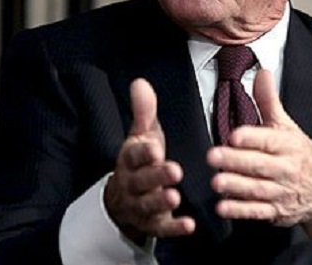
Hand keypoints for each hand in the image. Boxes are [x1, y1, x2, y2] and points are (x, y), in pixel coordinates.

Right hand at [104, 78, 195, 242]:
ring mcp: (141, 206)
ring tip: (175, 197)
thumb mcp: (140, 135)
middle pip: (142, 180)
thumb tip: (140, 82)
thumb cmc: (139, 162)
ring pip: (149, 205)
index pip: (134, 154)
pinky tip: (189, 225)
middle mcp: (133, 183)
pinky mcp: (153, 225)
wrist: (123, 201)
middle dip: (156, 176)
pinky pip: (162, 228)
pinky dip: (174, 227)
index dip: (143, 152)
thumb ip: (143, 111)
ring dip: (161, 201)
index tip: (155, 147)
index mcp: (130, 159)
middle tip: (174, 171)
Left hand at [206, 70, 311, 241]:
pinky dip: (240, 210)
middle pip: (259, 165)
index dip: (251, 138)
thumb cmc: (301, 156)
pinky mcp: (276, 212)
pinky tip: (223, 207)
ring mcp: (281, 192)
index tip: (234, 135)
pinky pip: (257, 211)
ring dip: (236, 187)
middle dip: (236, 161)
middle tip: (213, 156)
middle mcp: (285, 168)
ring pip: (257, 189)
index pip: (269, 140)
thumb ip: (269, 101)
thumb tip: (262, 73)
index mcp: (287, 145)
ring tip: (216, 182)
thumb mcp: (287, 126)